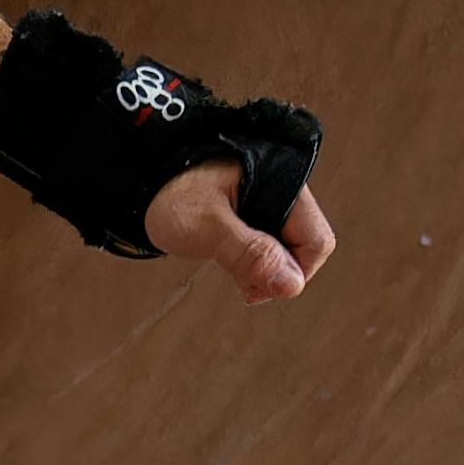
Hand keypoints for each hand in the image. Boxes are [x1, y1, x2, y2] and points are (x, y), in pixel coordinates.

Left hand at [151, 159, 332, 301]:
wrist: (145, 178)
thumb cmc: (172, 192)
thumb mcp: (207, 226)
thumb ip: (248, 253)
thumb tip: (291, 285)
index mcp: (283, 184)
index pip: (317, 242)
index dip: (295, 272)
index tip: (256, 287)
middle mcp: (286, 194)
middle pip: (305, 249)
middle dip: (277, 274)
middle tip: (242, 283)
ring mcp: (272, 206)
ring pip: (287, 252)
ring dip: (263, 270)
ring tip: (228, 265)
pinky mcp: (257, 217)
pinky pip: (270, 248)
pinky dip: (253, 263)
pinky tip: (229, 261)